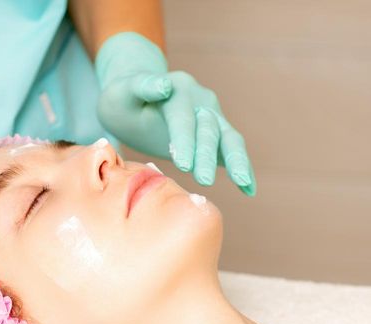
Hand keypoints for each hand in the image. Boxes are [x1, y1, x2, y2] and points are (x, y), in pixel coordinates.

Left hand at [95, 32, 255, 195]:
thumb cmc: (123, 100)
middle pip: (208, 129)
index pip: (182, 117)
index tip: (181, 164)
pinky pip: (232, 150)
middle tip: (203, 182)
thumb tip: (165, 85)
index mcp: (178, 88)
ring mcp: (212, 116)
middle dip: (206, 156)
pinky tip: (249, 191)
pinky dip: (243, 168)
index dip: (183, 140)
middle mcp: (201, 100)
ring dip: (236, 161)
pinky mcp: (216, 134)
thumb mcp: (121, 92)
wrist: (135, 100)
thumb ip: (141, 87)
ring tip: (242, 183)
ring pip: (229, 138)